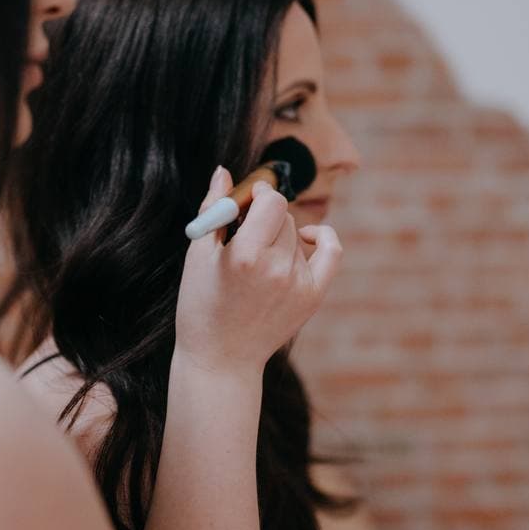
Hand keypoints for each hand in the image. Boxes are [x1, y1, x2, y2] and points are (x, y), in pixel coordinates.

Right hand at [175, 167, 341, 374]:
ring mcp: (299, 284)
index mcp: (247, 256)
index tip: (248, 197)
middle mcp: (278, 269)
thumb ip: (213, 208)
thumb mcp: (197, 255)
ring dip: (280, 235)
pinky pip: (331, 251)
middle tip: (246, 230)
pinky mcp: (313, 296)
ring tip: (257, 258)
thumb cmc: (201, 305)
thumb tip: (223, 171)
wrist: (221, 358)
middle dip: (265, 215)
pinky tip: (308, 237)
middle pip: (284, 216)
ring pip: (297, 235)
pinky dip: (323, 237)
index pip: (271, 201)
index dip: (259, 193)